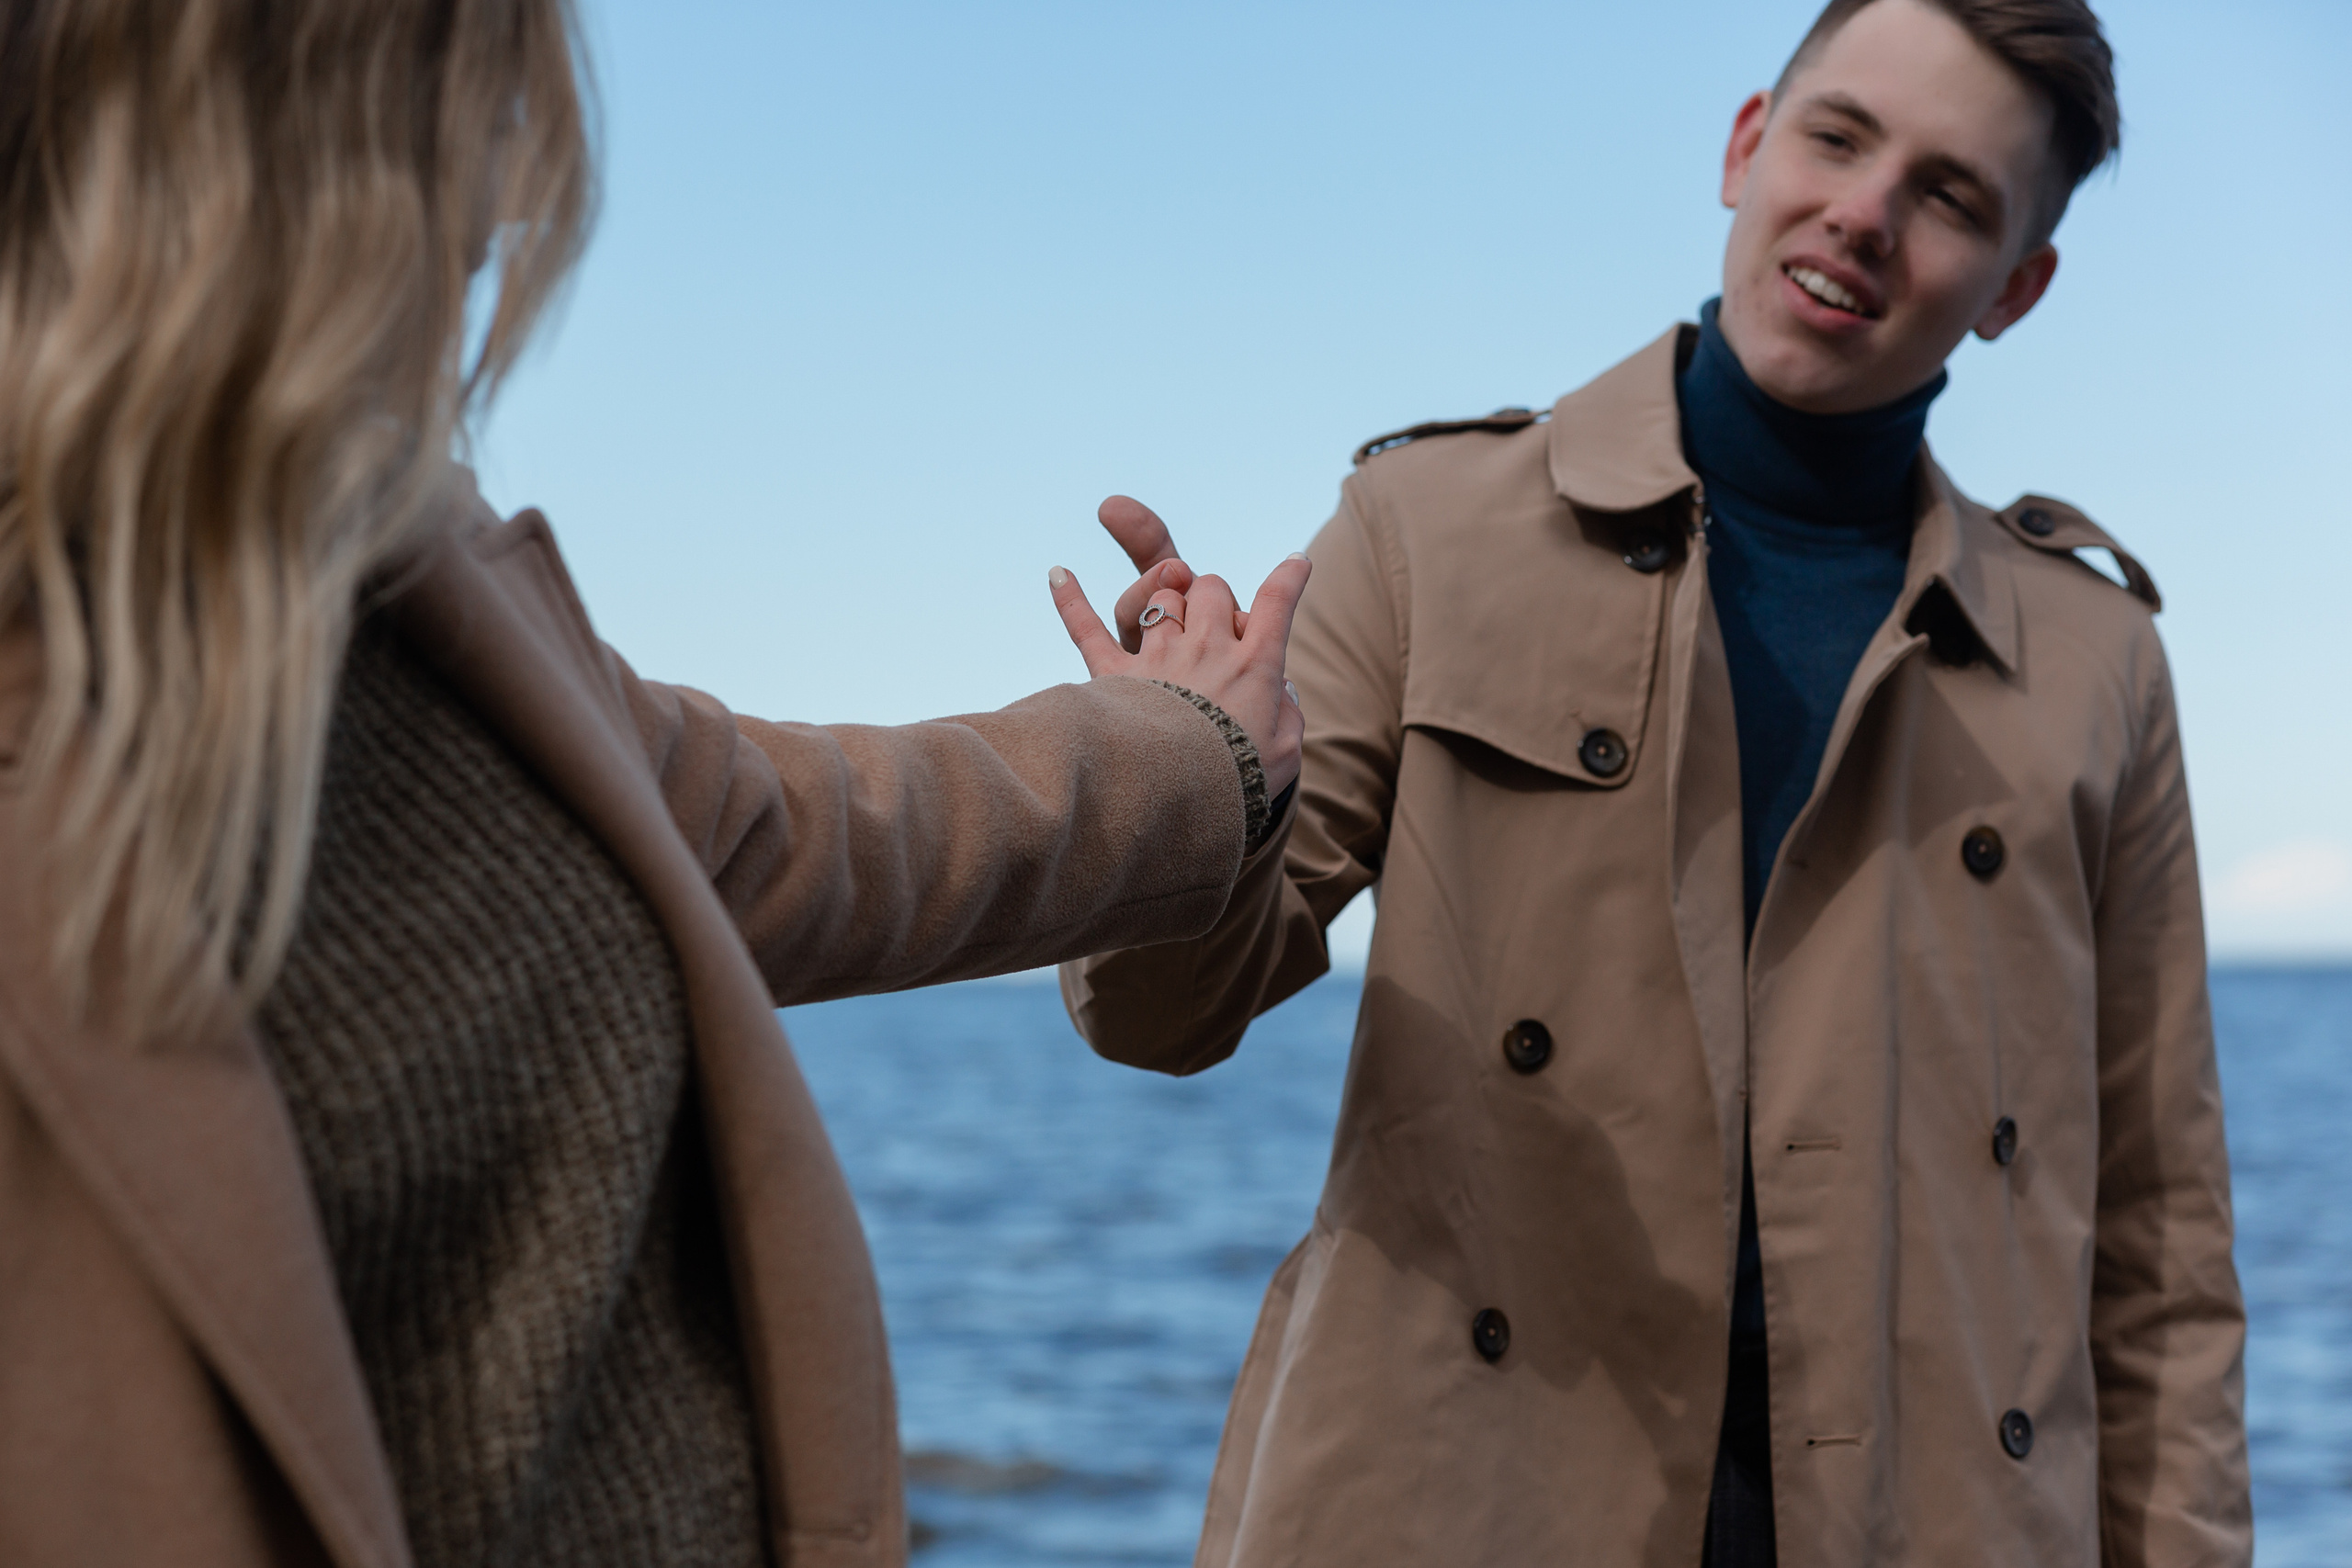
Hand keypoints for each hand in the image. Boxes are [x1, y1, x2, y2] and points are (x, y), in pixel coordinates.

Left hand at [1048, 505, 1308, 798]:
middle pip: (1211, 588)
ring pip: (1162, 600)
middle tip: (1217, 630)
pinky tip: (1058, 574)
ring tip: (1171, 633)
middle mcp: (1207, 649)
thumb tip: (1280, 690)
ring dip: (1167, 606)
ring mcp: (1158, 658)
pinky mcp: (1115, 677)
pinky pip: (1087, 629)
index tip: (1296, 563)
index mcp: (1254, 666)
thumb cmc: (1237, 782)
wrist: (1174, 800)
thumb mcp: (1285, 753)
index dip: (1290, 578)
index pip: (1277, 603)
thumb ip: (1287, 715)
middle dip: (1215, 598)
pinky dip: (1071, 601)